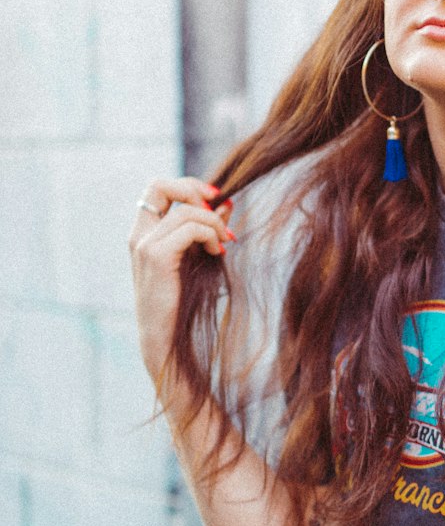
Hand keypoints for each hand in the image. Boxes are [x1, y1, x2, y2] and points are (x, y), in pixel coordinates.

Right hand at [128, 177, 233, 380]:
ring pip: (186, 210)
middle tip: (222, 214)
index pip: (157, 188)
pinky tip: (216, 253)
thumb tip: (226, 203)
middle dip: (196, 191)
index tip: (214, 199)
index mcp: (143, 233)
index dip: (187, 185)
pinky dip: (210, 235)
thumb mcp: (196, 258)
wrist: (166, 340)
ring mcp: (144, 245)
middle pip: (161, 185)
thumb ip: (207, 229)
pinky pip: (190, 228)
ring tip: (224, 243)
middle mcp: (138, 235)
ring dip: (214, 222)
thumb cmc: (182, 303)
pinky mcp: (156, 257)